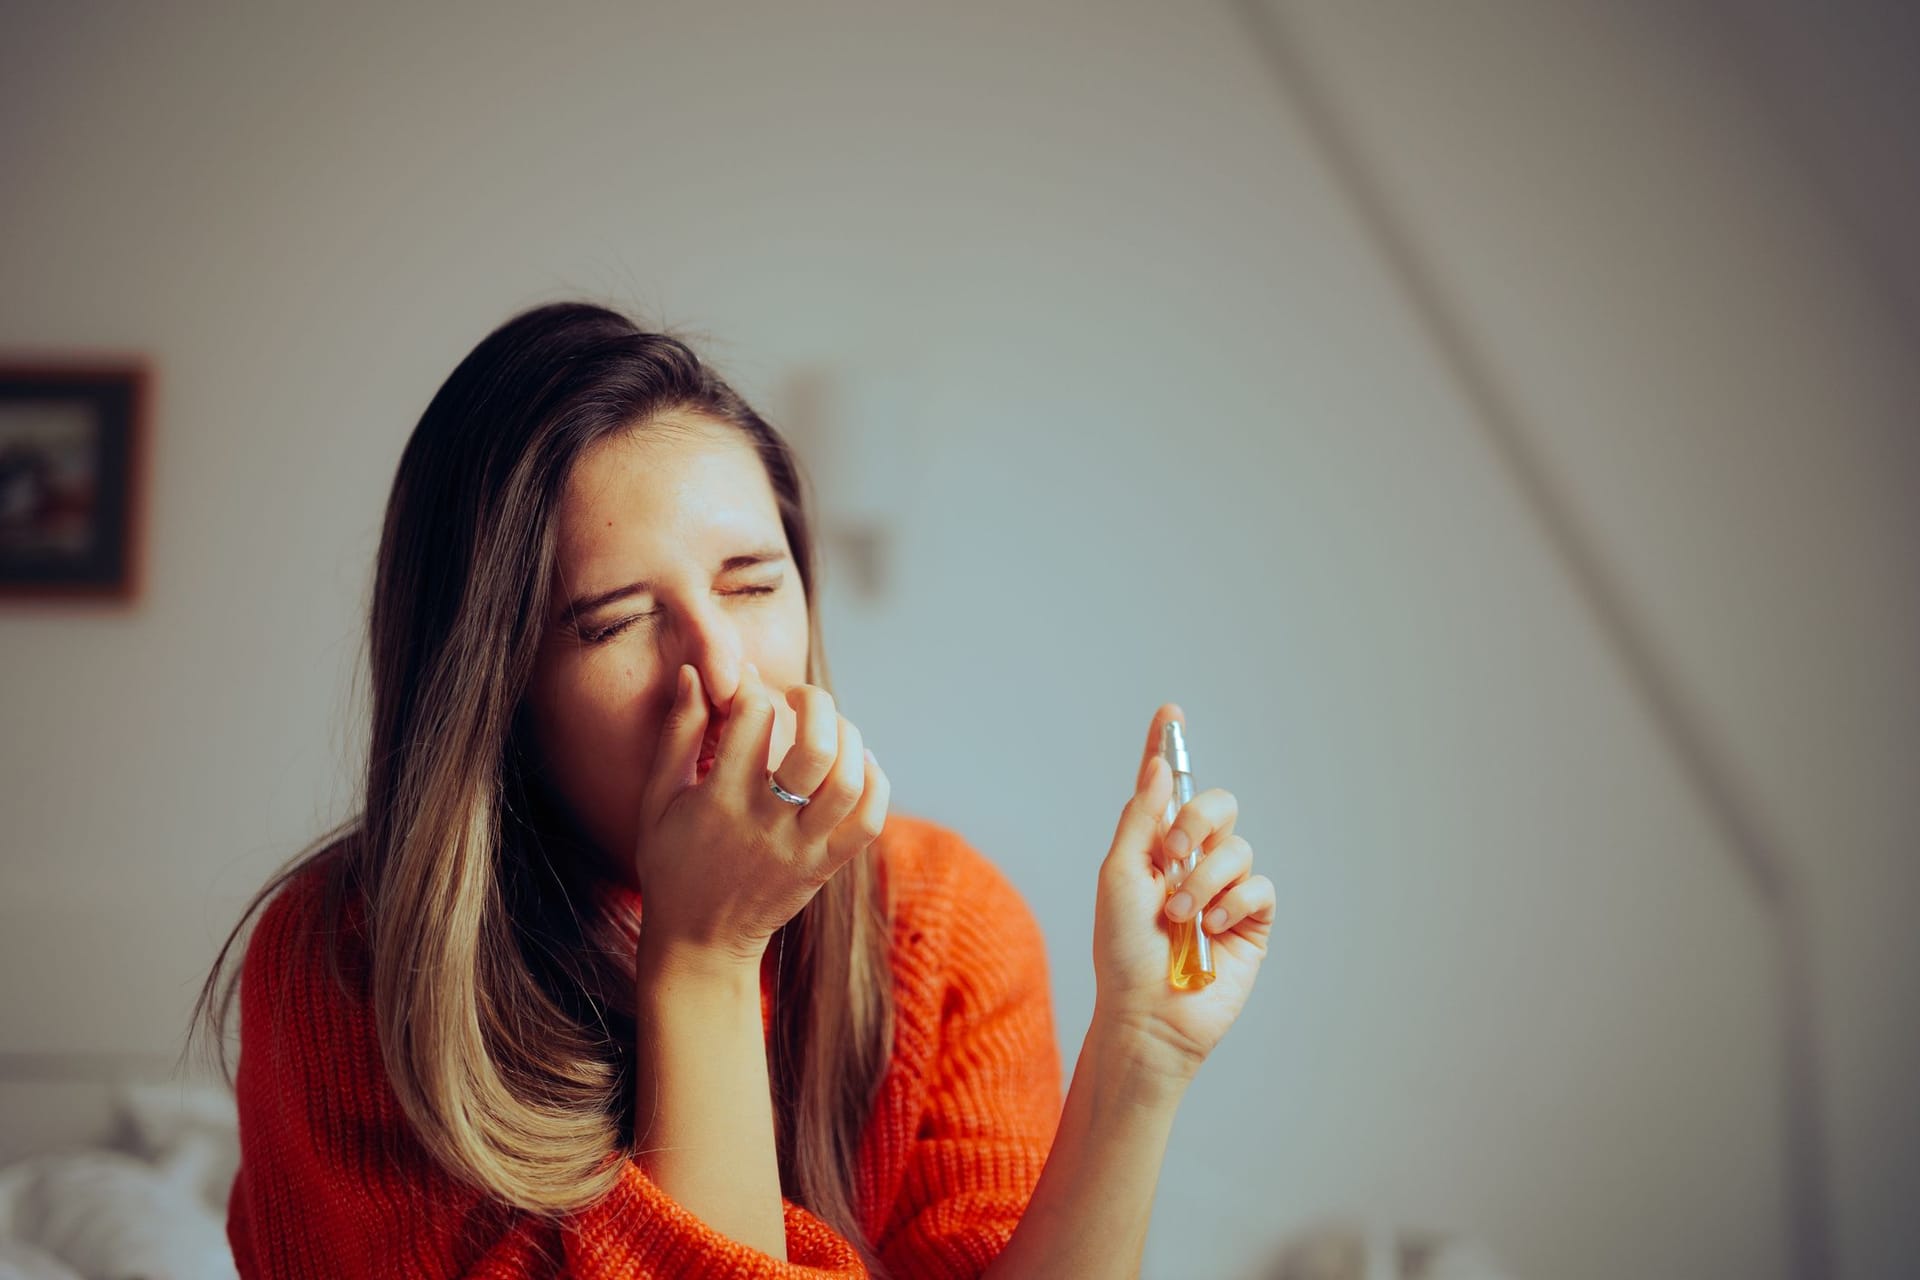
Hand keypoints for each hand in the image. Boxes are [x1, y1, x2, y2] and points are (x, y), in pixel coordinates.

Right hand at [632, 662, 889, 968]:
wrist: (700, 942)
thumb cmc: (672, 863)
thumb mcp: (657, 799)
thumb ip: (677, 735)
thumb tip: (694, 674)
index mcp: (718, 801)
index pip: (752, 720)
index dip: (753, 686)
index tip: (748, 682)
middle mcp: (766, 824)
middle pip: (816, 749)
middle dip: (817, 703)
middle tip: (801, 695)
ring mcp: (802, 848)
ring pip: (849, 782)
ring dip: (850, 738)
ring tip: (832, 727)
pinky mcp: (826, 867)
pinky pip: (869, 821)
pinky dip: (874, 782)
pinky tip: (857, 762)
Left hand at [1091, 704, 1273, 1083]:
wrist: (1147, 1014)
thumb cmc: (1122, 952)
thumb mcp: (1119, 876)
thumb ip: (1140, 818)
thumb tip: (1157, 765)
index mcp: (1154, 848)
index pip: (1165, 788)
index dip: (1169, 748)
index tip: (1170, 711)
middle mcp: (1192, 863)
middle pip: (1217, 804)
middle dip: (1196, 820)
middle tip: (1172, 854)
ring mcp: (1224, 891)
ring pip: (1237, 848)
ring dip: (1203, 882)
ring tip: (1179, 919)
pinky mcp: (1251, 921)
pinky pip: (1259, 887)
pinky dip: (1231, 904)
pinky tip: (1209, 931)